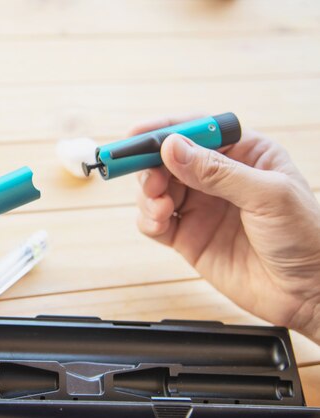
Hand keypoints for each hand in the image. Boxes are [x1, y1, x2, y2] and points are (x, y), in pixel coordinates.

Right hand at [134, 116, 319, 342]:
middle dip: (150, 165)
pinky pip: (157, 221)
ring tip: (160, 206)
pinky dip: (149, 219)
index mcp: (244, 154)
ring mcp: (201, 207)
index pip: (197, 131)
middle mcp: (218, 177)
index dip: (164, 130)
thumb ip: (218, 172)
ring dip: (148, 194)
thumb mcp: (268, 195)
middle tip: (147, 179)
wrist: (309, 292)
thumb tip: (173, 148)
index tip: (136, 136)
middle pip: (169, 159)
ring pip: (156, 189)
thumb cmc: (307, 237)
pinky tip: (159, 221)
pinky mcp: (189, 236)